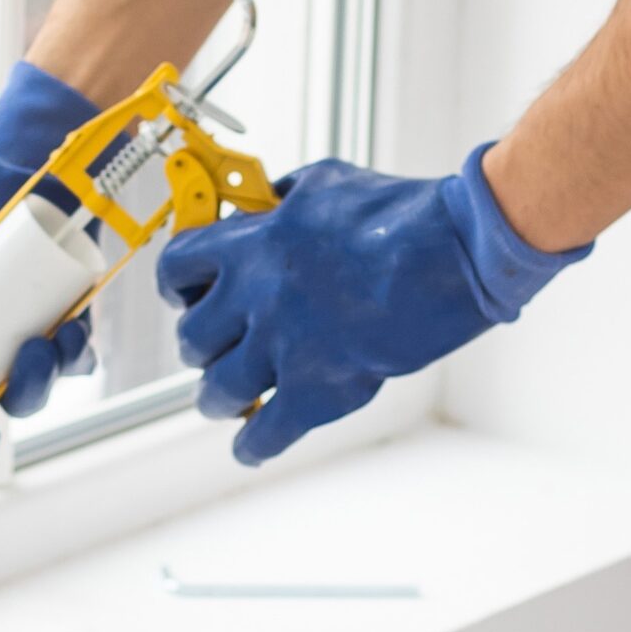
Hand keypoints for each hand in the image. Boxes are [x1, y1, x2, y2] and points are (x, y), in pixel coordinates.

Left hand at [155, 144, 589, 465]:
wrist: (453, 251)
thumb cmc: (398, 212)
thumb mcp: (325, 182)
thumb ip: (282, 201)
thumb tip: (263, 209)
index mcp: (253, 243)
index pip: (177, 269)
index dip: (178, 288)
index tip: (186, 297)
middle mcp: (256, 296)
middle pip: (192, 340)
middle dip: (202, 348)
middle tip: (215, 352)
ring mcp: (284, 346)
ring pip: (217, 391)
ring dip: (219, 398)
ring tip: (228, 401)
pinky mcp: (319, 390)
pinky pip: (265, 433)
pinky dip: (253, 446)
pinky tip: (250, 448)